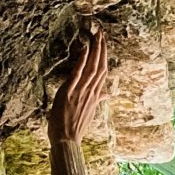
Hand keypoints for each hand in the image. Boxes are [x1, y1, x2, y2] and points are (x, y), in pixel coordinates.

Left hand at [48, 27, 108, 143]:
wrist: (67, 141)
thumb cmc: (75, 128)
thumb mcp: (88, 112)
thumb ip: (97, 100)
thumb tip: (107, 94)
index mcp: (95, 96)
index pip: (102, 72)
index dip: (104, 56)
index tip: (105, 43)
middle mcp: (91, 92)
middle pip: (100, 66)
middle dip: (102, 48)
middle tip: (102, 32)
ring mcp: (81, 92)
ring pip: (92, 68)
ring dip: (95, 50)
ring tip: (97, 36)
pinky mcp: (70, 93)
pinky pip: (78, 75)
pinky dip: (82, 61)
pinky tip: (84, 49)